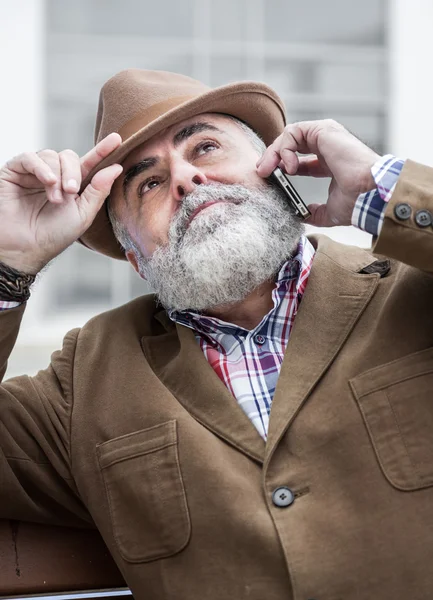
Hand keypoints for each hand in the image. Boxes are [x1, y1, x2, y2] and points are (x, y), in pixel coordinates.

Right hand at [0, 134, 122, 273]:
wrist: (25, 248)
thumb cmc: (53, 235)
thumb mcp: (83, 215)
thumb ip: (98, 191)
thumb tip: (116, 168)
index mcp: (73, 186)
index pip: (90, 163)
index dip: (103, 151)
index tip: (117, 140)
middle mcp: (55, 176)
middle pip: (69, 157)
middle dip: (73, 172)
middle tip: (71, 192)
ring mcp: (34, 173)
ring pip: (51, 155)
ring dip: (56, 176)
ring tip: (55, 198)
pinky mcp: (15, 171)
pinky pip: (30, 157)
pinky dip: (41, 167)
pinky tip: (47, 181)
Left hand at [256, 119, 379, 226]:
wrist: (369, 195)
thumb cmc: (357, 203)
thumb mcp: (329, 212)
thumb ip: (315, 212)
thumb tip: (303, 217)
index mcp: (329, 161)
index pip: (299, 159)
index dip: (281, 167)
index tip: (270, 179)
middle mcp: (327, 145)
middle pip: (290, 144)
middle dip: (272, 157)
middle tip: (261, 172)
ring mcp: (326, 136)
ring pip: (289, 135)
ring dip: (274, 152)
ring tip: (270, 170)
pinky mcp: (323, 130)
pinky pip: (293, 132)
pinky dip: (284, 148)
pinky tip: (289, 167)